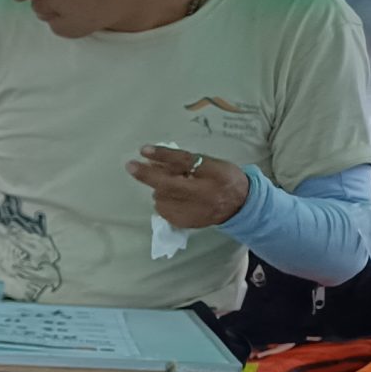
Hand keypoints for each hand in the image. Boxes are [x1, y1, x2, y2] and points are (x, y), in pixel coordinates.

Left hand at [129, 145, 250, 230]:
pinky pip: (163, 209)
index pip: (185, 162)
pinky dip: (163, 200)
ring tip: (171, 184)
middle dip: (147, 174)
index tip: (143, 150)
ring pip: (162, 197)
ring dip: (159, 188)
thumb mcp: (211, 163)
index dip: (163, 155)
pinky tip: (173, 197)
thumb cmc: (223, 178)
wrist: (239, 205)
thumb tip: (156, 158)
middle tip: (131, 166)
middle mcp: (203, 194)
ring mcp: (193, 211)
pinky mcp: (185, 222)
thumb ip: (186, 161)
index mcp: (213, 174)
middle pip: (167, 184)